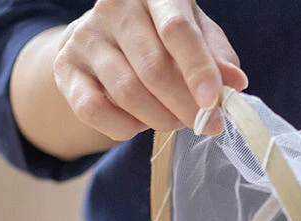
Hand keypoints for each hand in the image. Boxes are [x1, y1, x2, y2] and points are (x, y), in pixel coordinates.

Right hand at [54, 0, 247, 141]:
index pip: (177, 30)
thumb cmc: (164, 39)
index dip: (198, 70)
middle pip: (153, 68)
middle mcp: (116, 6)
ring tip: (174, 122)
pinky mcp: (65, 66)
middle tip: (202, 124)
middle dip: (184, 107)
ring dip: (159, 120)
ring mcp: (86, 35)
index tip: (214, 105)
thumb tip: (235, 83)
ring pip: (127, 92)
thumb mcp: (199, 39)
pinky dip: (123, 128)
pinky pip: (94, 109)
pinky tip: (138, 124)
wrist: (109, 42)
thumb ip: (217, 59)